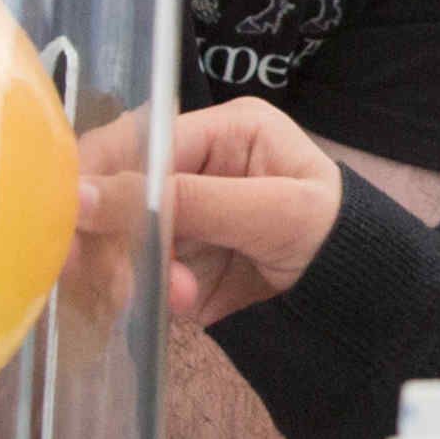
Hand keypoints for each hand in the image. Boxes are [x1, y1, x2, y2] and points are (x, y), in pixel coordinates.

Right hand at [78, 98, 345, 328]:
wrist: (365, 298)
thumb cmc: (335, 231)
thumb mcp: (270, 210)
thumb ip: (184, 201)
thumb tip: (83, 195)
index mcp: (218, 132)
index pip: (136, 142)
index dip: (99, 177)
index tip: (74, 218)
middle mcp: (191, 169)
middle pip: (116, 191)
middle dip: (115, 237)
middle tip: (118, 278)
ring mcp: (183, 219)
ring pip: (120, 240)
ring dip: (135, 273)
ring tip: (183, 298)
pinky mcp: (180, 264)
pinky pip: (139, 276)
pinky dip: (147, 296)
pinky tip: (181, 306)